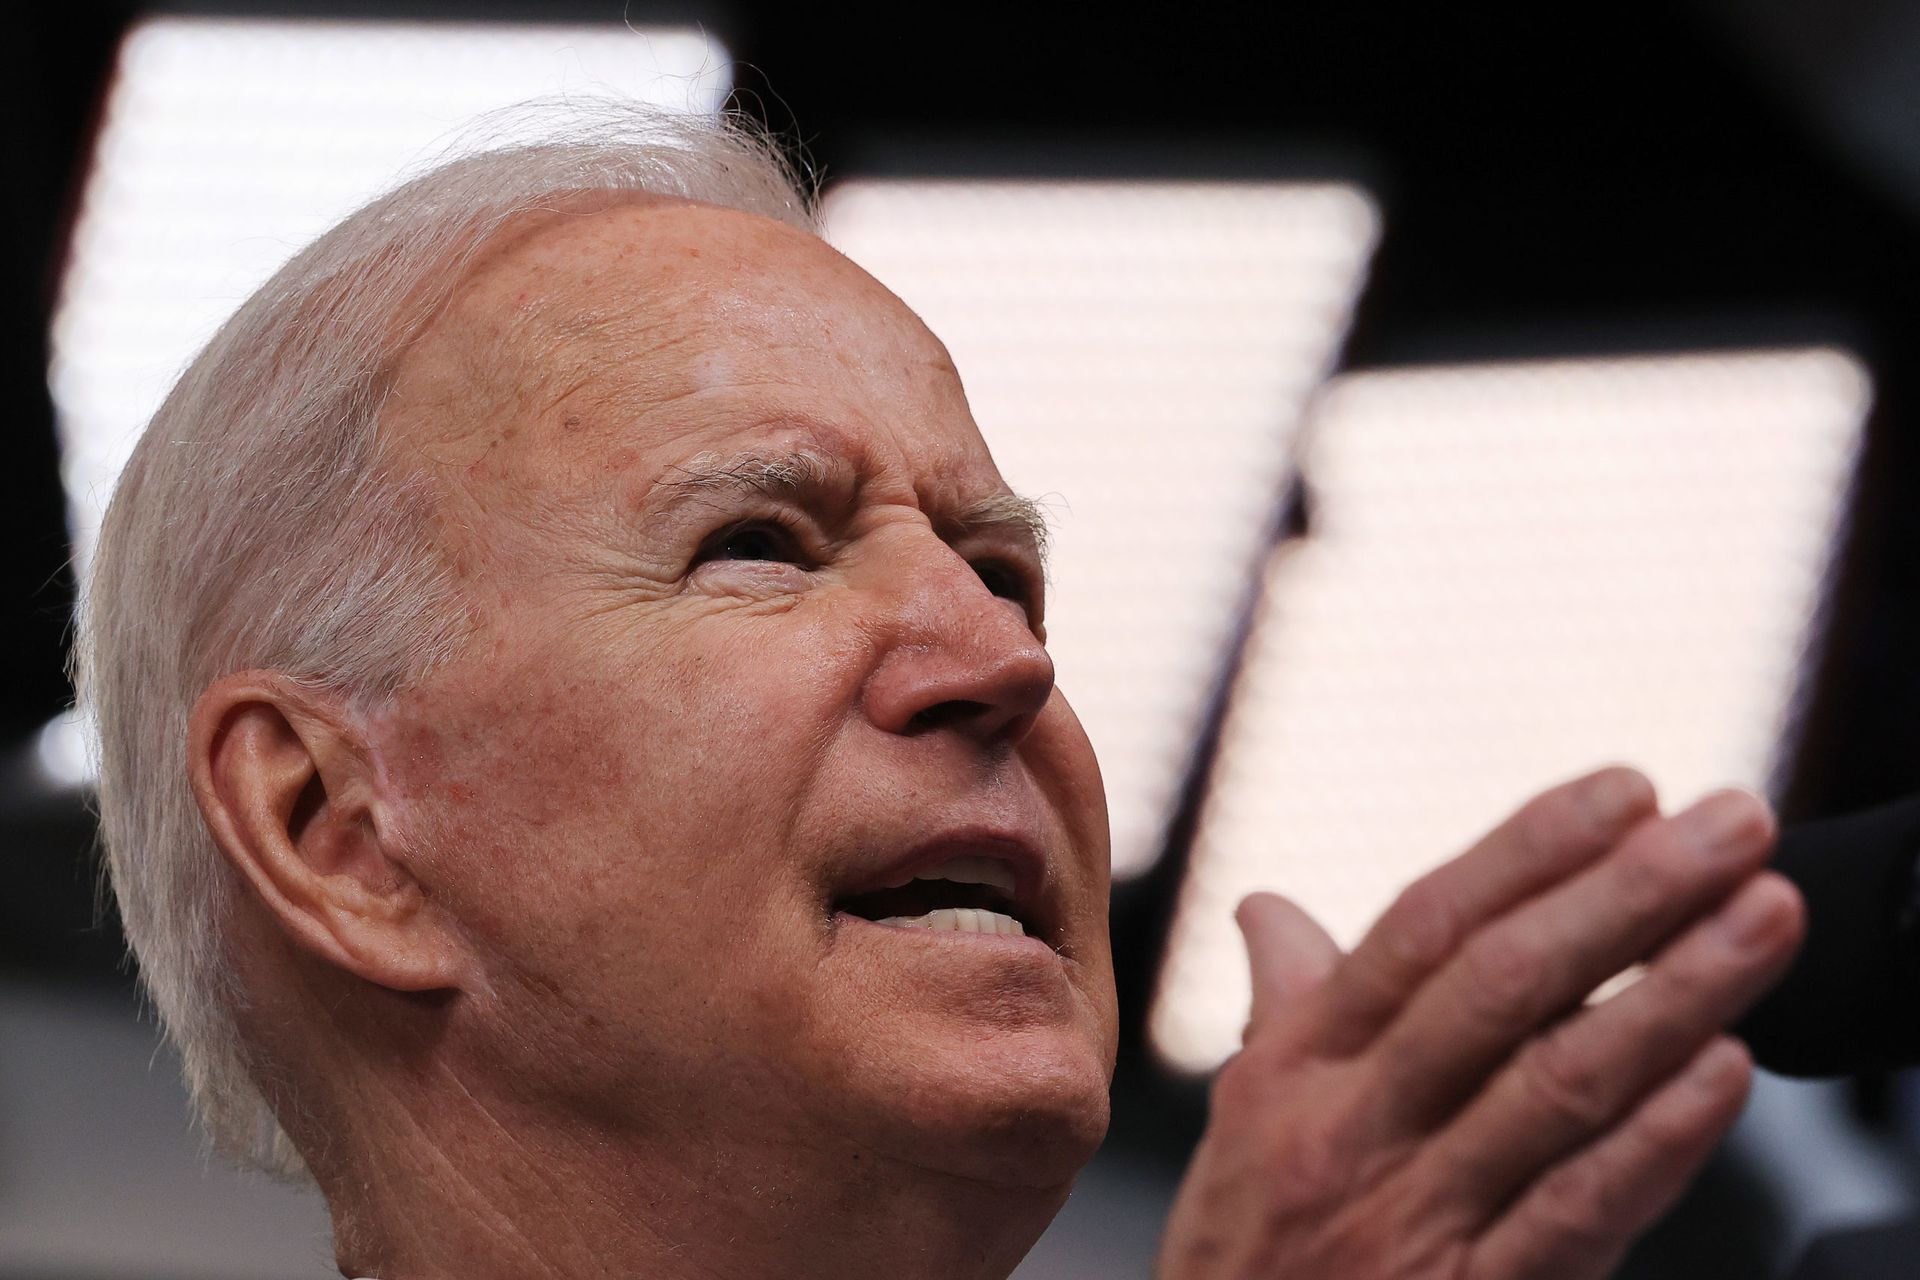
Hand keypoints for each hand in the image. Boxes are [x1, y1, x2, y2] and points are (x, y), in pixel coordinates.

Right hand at [1156, 767, 1803, 1279]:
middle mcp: (1356, 1126)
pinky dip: (1660, 1138)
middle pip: (1502, 986)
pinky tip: (1726, 1070)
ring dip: (1676, 991)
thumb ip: (1283, 1005)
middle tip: (1732, 823)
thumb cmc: (1247, 1252)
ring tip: (1764, 916)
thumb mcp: (1243, 1121)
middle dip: (1629, 893)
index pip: (1423, 929)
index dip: (1528, 851)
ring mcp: (1417, 1217)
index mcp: (1300, 1064)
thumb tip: (1268, 907)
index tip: (1624, 790)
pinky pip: (1580, 1210)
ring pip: (1560, 1085)